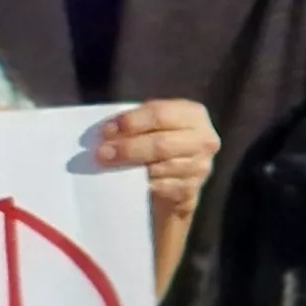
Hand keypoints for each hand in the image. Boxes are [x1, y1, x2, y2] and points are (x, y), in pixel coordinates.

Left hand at [99, 99, 220, 297]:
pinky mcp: (190, 190)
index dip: (131, 122)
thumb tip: (105, 133)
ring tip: (108, 167)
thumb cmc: (156, 140)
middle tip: (101, 153)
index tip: (105, 130)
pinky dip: (143, 185)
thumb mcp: (151, 125)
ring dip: (130, 169)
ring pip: (160, 168)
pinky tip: (127, 183)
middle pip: (160, 144)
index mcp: (192, 114)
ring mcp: (200, 167)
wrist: (175, 175)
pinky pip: (163, 188)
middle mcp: (203, 139)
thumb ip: (135, 123)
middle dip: (127, 149)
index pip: (160, 114)